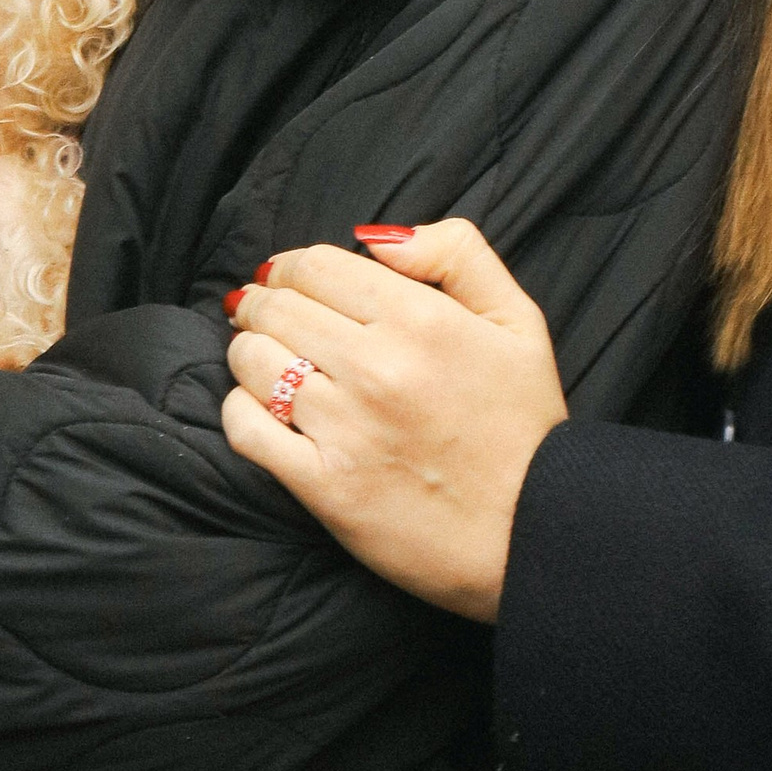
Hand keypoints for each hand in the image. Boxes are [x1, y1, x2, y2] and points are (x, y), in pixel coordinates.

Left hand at [220, 221, 568, 621]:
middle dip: (263, 302)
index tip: (289, 277)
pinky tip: (260, 408)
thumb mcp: (519, 321)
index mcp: (423, 320)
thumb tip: (377, 236)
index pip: (317, 266)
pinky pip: (247, 429)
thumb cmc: (525, 427)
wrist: (531, 534)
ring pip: (253, 361)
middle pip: (277, 307)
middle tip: (264, 311)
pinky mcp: (324, 486)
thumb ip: (458, 255)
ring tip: (265, 358)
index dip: (292, 265)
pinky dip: (240, 410)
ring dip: (249, 350)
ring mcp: (346, 428)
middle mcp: (378, 367)